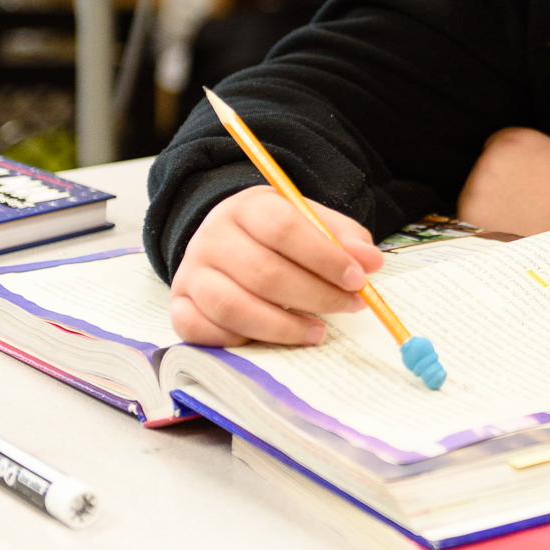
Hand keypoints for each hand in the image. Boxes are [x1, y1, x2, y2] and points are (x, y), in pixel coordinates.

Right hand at [170, 188, 383, 346]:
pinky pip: (203, 333)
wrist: (226, 239)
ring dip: (282, 327)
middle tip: (349, 306)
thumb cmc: (276, 234)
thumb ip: (343, 237)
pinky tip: (271, 339)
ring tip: (317, 331)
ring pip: (233, 307)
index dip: (324, 257)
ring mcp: (191, 273)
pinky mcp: (179, 306)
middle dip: (315, 295)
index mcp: (246, 208)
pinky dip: (240, 341)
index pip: (283, 228)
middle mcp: (212, 238)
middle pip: (263, 272)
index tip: (358, 279)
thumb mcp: (310, 221)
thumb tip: (370, 261)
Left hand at [457, 128, 549, 235]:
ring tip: (521, 212)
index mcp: (513, 137)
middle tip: (523, 195)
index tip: (519, 175)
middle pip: (485, 166)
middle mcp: (491, 155)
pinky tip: (510, 223)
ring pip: (476, 189)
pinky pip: (470, 212)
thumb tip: (525, 159)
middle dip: (499, 179)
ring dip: (491, 199)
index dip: (510, 162)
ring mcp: (479, 182)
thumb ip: (533, 149)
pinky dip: (485, 219)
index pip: (496, 144)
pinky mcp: (471, 208)